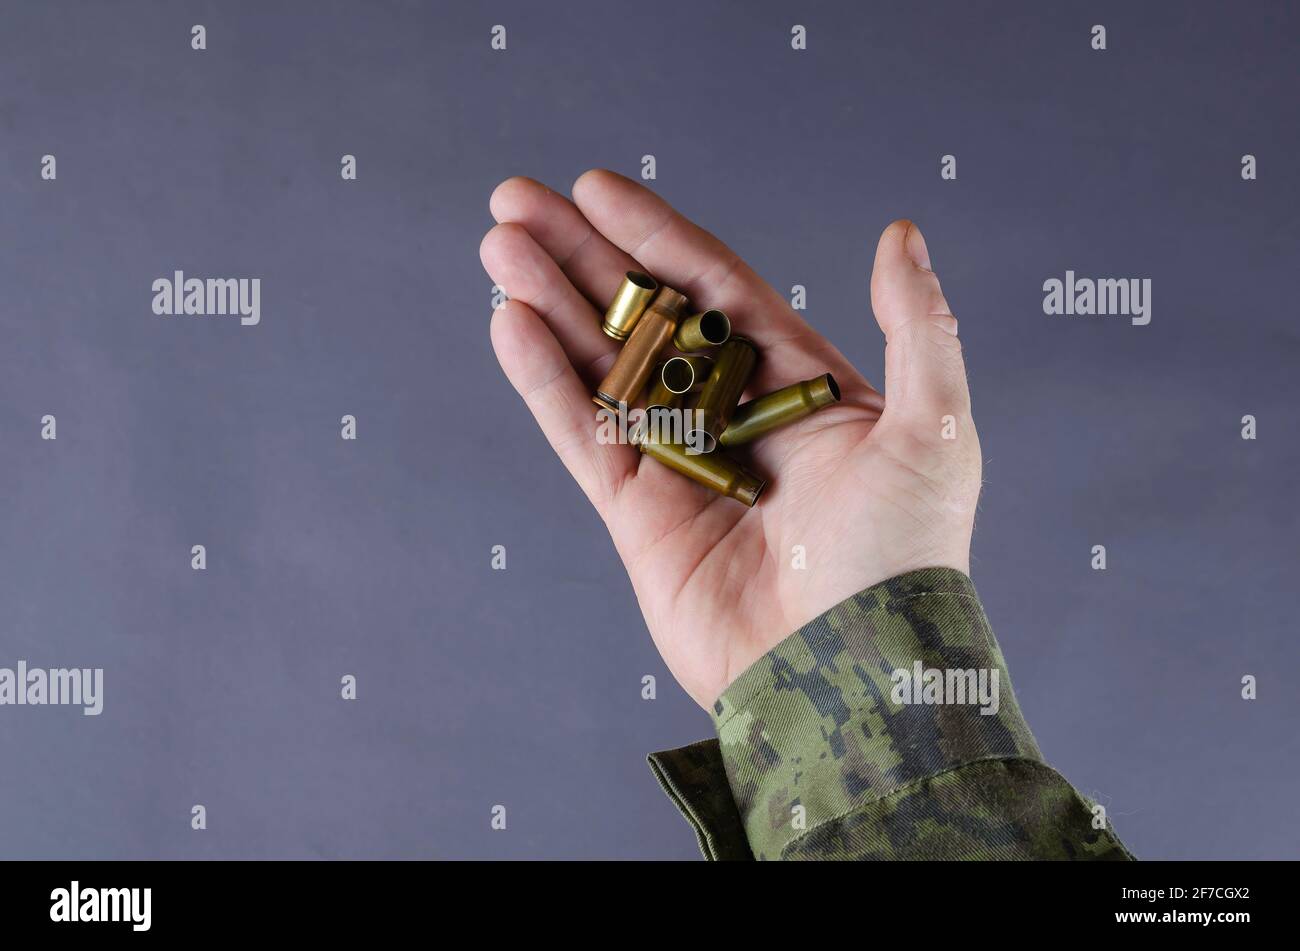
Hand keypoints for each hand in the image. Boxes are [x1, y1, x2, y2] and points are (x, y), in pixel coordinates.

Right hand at [481, 171, 980, 709]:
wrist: (853, 671)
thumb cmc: (906, 553)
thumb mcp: (935, 428)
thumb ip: (918, 325)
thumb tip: (901, 234)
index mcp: (797, 384)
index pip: (713, 287)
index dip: (655, 235)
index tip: (597, 187)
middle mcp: (731, 416)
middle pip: (643, 317)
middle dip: (582, 257)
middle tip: (517, 200)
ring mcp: (679, 463)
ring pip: (601, 367)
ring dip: (549, 304)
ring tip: (499, 245)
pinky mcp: (638, 515)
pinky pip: (582, 433)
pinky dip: (544, 381)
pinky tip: (510, 324)